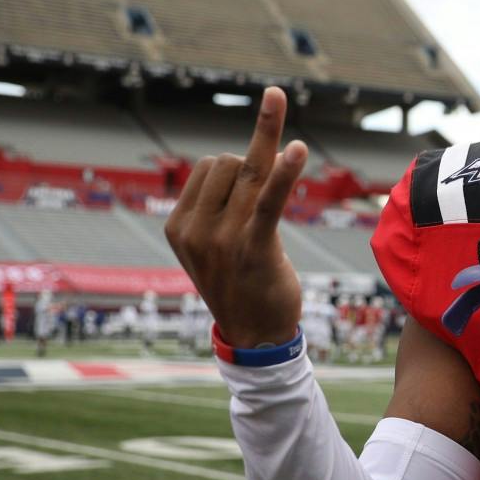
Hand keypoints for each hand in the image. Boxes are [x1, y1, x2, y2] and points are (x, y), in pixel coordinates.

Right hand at [164, 87, 306, 348]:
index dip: (236, 168)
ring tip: (292, 143)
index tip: (252, 188)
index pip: (207, 167)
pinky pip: (270, 199)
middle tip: (268, 199)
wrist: (255, 336)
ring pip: (249, 170)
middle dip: (252, 166)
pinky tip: (300, 151)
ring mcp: (223, 240)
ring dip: (274, 158)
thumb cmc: (241, 281)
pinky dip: (285, 172)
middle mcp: (195, 230)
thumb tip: (274, 151)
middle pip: (227, 163)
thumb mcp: (219, 242)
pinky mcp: (255, 248)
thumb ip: (233, 201)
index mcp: (179, 226)